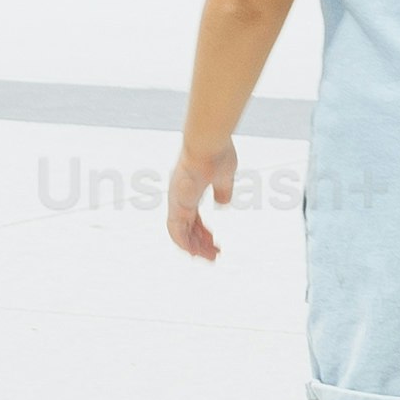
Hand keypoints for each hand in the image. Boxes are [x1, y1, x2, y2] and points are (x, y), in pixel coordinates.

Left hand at [167, 139, 235, 259]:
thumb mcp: (224, 176)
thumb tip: (223, 205)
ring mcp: (177, 201)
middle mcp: (179, 198)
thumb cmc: (216, 154)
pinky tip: (195, 252)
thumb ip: (222, 191)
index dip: (203, 233)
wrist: (208, 142)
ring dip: (194, 248)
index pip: (193, 219)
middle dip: (200, 244)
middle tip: (214, 255)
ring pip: (179, 233)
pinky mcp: (178, 203)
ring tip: (211, 257)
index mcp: (189, 192)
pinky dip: (184, 243)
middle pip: (187, 229)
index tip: (215, 242)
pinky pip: (175, 230)